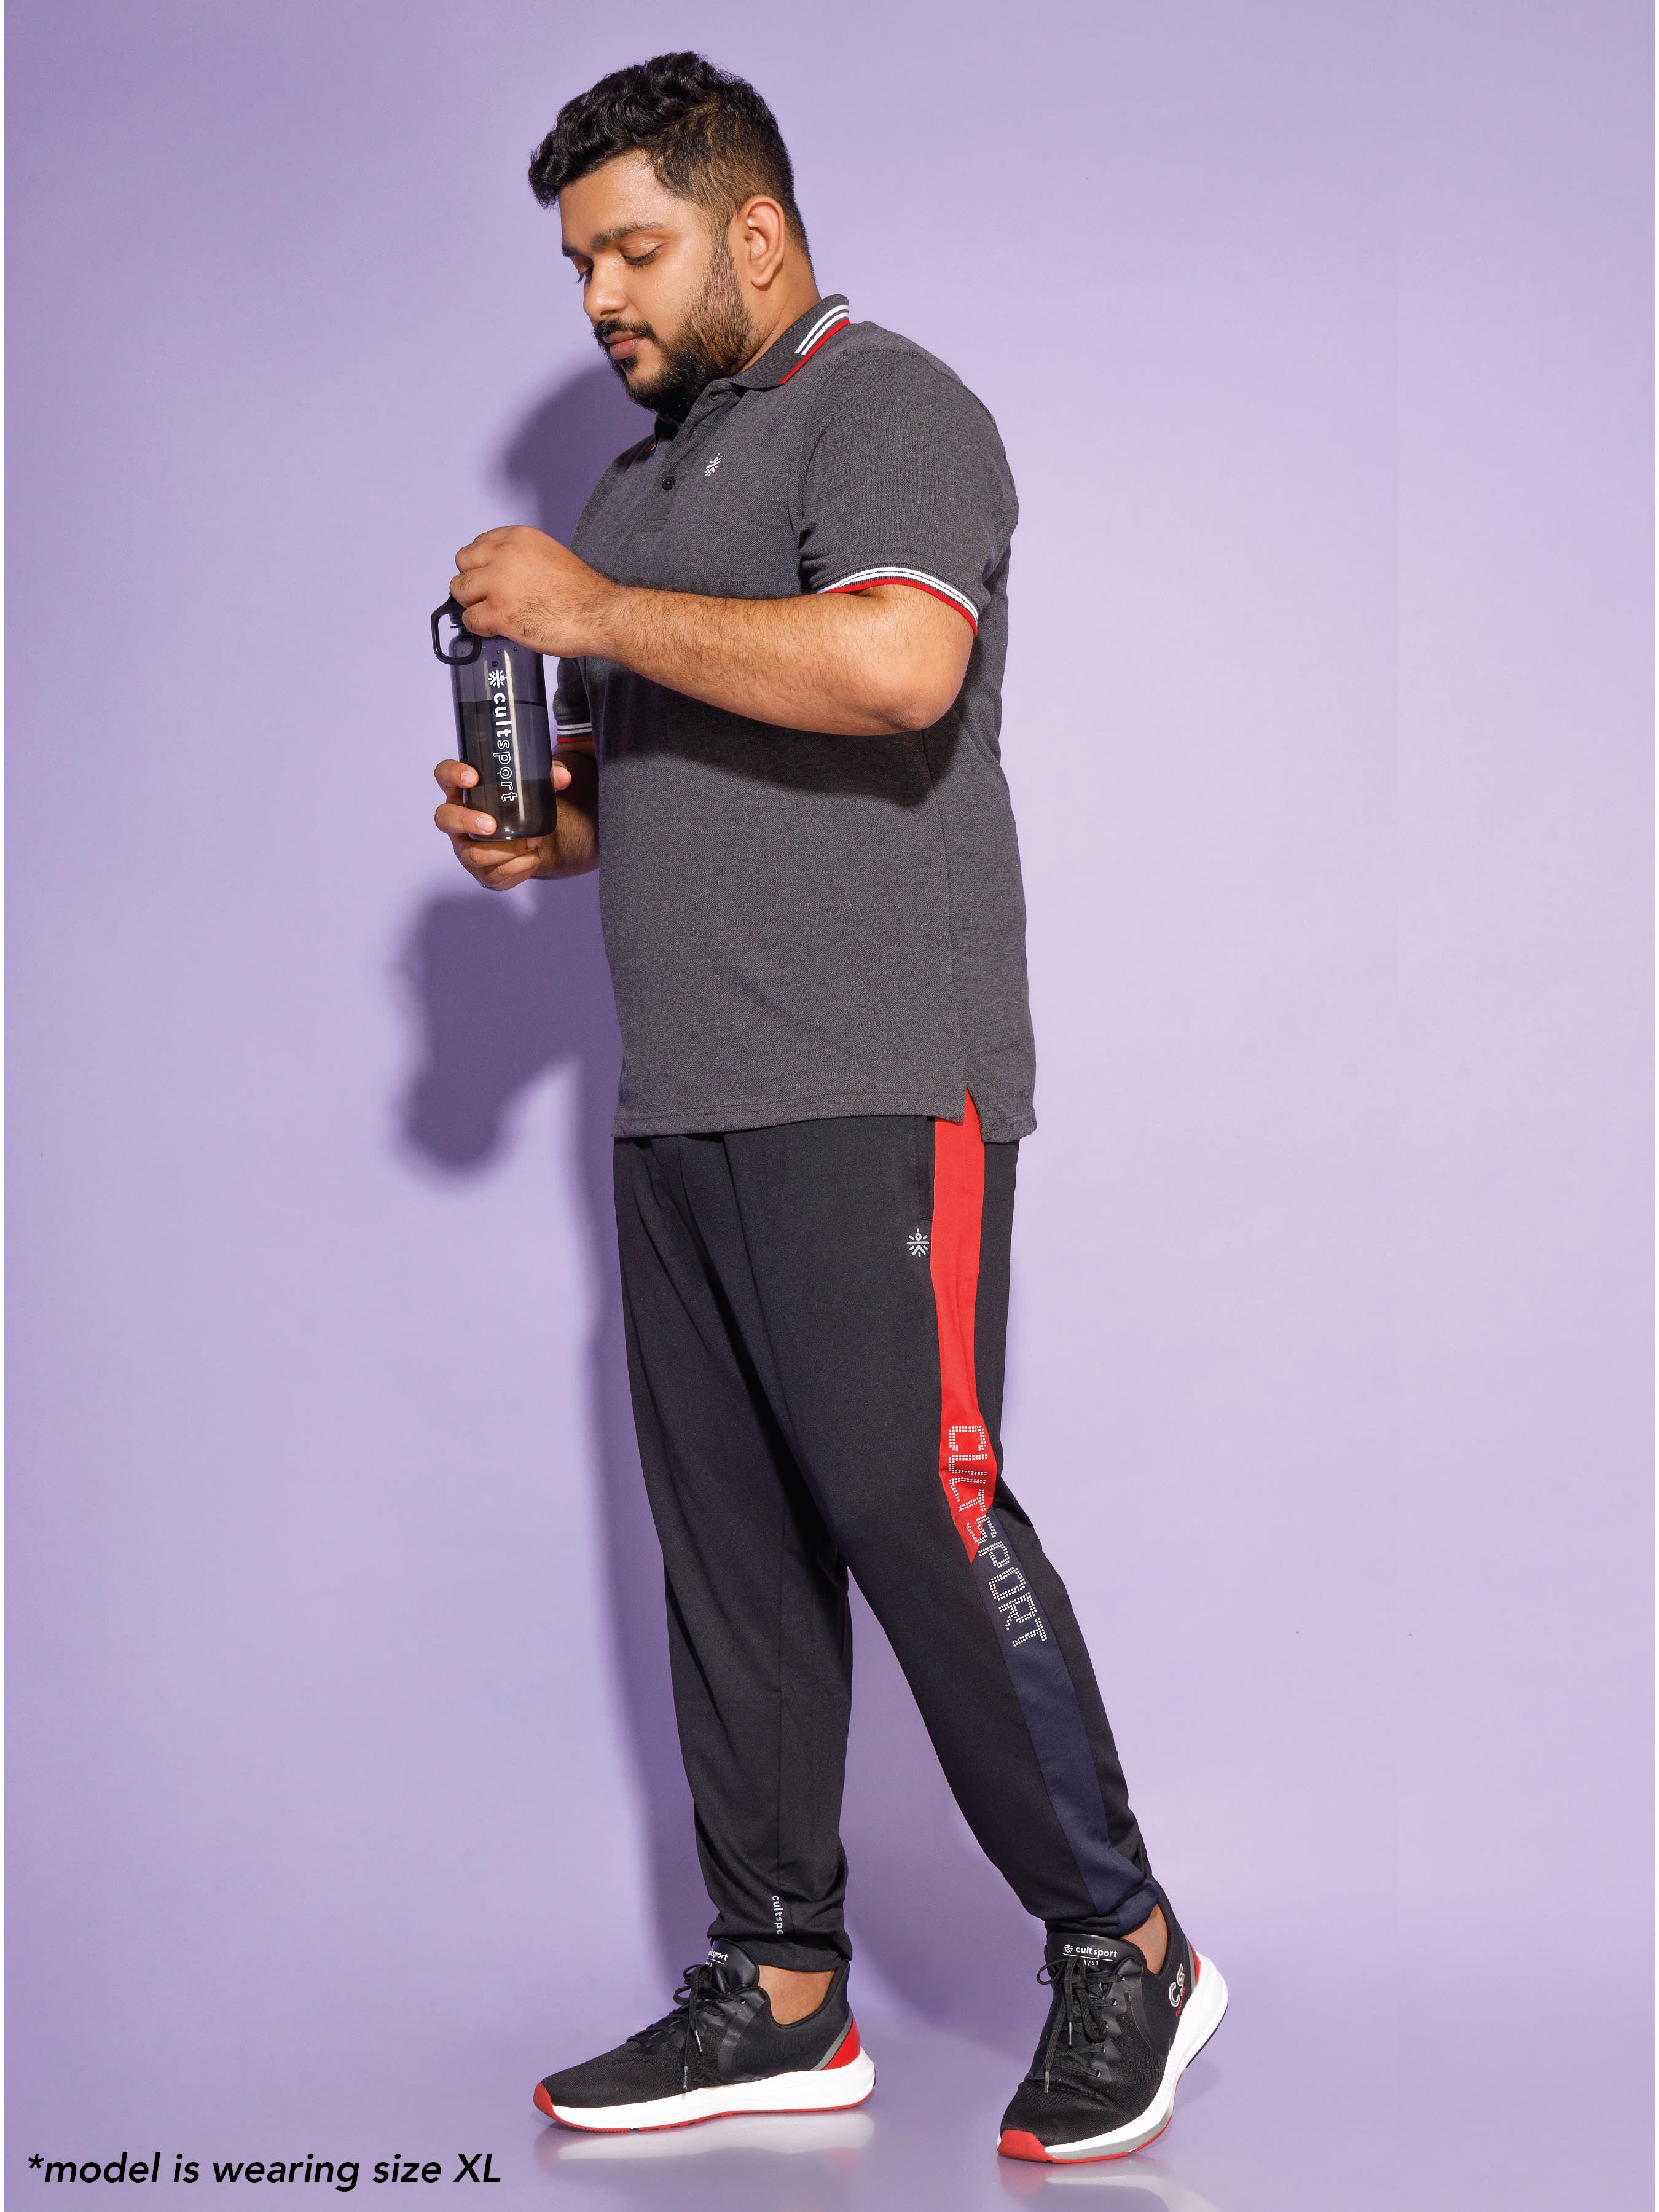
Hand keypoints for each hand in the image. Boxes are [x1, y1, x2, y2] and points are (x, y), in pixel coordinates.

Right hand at [432, 755, 573, 889]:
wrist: (529, 841)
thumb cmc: (520, 808)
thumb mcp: (533, 789)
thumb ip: (547, 778)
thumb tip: (562, 777)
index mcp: (465, 792)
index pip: (444, 776)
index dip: (451, 775)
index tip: (472, 777)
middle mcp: (458, 821)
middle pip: (445, 819)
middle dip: (468, 821)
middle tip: (492, 825)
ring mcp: (465, 848)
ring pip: (471, 854)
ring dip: (504, 850)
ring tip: (529, 842)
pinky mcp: (480, 872)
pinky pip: (493, 875)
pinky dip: (519, 866)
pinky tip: (534, 857)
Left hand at [449, 525, 617, 656]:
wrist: (599, 614)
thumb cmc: (583, 593)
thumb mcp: (550, 556)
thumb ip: (522, 558)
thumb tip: (502, 573)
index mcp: (519, 538)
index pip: (480, 542)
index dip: (481, 563)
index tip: (488, 575)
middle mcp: (505, 555)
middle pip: (463, 562)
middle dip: (472, 580)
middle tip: (485, 595)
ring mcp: (499, 584)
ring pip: (460, 589)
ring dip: (471, 603)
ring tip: (489, 612)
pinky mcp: (499, 613)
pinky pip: (469, 619)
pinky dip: (479, 627)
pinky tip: (494, 629)